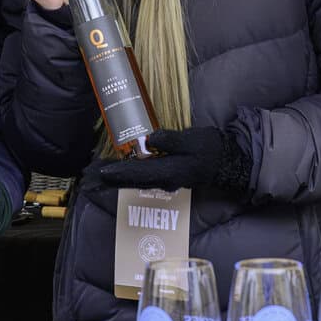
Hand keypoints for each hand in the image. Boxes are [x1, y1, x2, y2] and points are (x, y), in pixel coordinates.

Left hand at [96, 126, 253, 195]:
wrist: (229, 162)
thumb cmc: (211, 150)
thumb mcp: (192, 140)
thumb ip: (170, 140)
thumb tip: (149, 139)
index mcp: (167, 171)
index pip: (136, 173)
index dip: (117, 172)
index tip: (100, 173)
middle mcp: (164, 179)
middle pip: (131, 180)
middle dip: (111, 178)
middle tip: (91, 177)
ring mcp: (166, 179)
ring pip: (136, 179)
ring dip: (119, 176)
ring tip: (101, 173)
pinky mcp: (169, 174)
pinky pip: (144, 176)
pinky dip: (130, 173)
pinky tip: (123, 168)